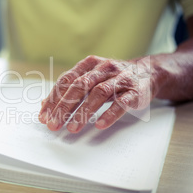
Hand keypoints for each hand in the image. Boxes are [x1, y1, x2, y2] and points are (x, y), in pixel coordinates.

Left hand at [39, 55, 156, 132]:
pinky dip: (109, 114)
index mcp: (89, 64)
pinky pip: (121, 102)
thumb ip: (69, 89)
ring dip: (84, 112)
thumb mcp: (90, 79)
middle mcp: (103, 68)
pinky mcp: (135, 91)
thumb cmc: (112, 78)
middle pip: (80, 87)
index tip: (44, 116)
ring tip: (73, 128)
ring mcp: (120, 79)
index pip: (66, 81)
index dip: (54, 99)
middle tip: (54, 124)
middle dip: (64, 107)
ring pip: (99, 93)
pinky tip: (99, 125)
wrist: (148, 72)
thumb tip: (45, 105)